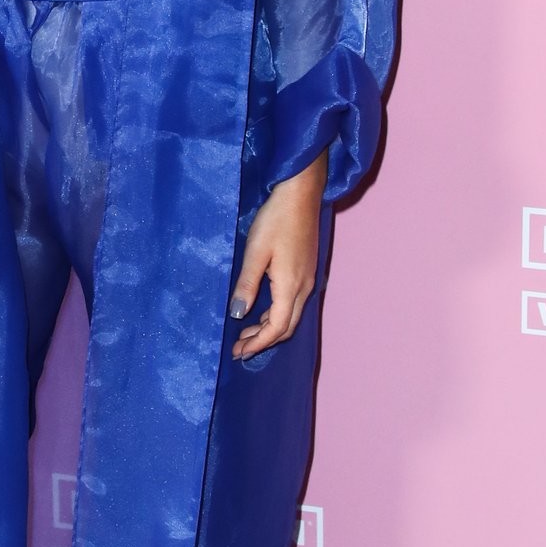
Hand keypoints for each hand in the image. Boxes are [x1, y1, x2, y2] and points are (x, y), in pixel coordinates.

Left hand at [228, 152, 326, 360]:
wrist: (301, 194)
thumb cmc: (276, 219)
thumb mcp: (256, 252)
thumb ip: (247, 285)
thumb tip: (237, 314)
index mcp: (291, 286)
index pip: (276, 328)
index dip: (258, 344)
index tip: (238, 353)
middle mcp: (304, 287)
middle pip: (286, 327)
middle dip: (263, 341)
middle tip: (239, 348)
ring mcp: (308, 279)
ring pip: (290, 316)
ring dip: (269, 329)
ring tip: (245, 334)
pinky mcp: (306, 271)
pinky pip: (293, 304)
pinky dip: (276, 315)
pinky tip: (260, 311)